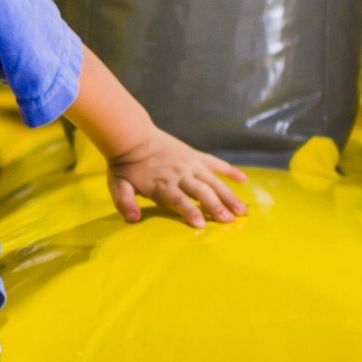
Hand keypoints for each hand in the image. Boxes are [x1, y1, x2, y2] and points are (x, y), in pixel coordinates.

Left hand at [104, 127, 248, 227]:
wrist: (132, 137)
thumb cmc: (125, 166)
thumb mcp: (118, 185)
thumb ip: (124, 202)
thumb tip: (133, 218)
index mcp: (162, 184)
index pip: (178, 200)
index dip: (189, 212)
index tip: (201, 224)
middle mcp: (180, 174)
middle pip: (201, 192)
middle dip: (215, 206)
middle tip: (229, 221)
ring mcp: (190, 164)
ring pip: (214, 181)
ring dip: (228, 196)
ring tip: (242, 211)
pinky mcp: (196, 156)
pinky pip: (216, 163)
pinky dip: (230, 171)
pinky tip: (244, 181)